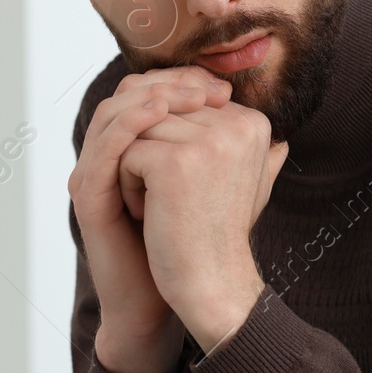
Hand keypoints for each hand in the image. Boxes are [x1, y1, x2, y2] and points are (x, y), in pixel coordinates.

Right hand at [69, 65, 232, 372]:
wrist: (175, 292)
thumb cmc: (196, 245)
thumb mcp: (224, 196)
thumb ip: (242, 166)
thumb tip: (282, 138)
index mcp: (139, 148)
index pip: (152, 90)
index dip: (184, 80)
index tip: (223, 89)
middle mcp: (112, 155)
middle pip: (130, 92)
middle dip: (169, 82)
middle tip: (207, 89)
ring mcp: (96, 173)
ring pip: (112, 112)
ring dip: (151, 97)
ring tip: (188, 98)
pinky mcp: (89, 195)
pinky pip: (101, 148)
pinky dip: (128, 126)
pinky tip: (158, 119)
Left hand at [119, 100, 287, 353]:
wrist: (212, 285)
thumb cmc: (217, 234)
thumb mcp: (239, 173)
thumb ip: (234, 129)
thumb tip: (229, 90)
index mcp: (254, 122)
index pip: (183, 103)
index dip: (170, 144)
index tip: (190, 189)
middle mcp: (238, 125)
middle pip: (159, 115)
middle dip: (150, 154)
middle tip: (170, 201)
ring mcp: (208, 141)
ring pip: (139, 132)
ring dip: (136, 172)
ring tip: (161, 208)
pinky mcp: (175, 162)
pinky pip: (125, 154)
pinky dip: (127, 188)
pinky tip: (151, 217)